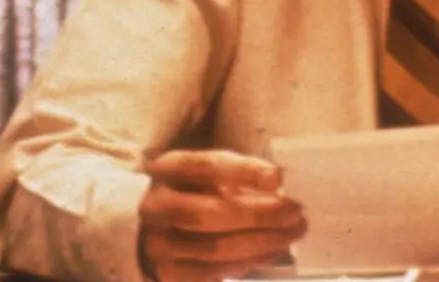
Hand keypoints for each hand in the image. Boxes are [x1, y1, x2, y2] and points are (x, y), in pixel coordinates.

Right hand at [137, 149, 306, 281]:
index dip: (244, 172)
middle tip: (296, 212)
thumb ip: (236, 174)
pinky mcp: (167, 275)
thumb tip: (277, 183)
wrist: (142, 228)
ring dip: (264, 242)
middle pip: (212, 213)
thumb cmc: (187, 192)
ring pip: (217, 249)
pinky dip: (250, 263)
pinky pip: (214, 274)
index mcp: (167, 170)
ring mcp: (158, 244)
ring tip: (293, 232)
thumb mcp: (204, 173)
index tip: (278, 178)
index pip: (206, 167)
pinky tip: (272, 252)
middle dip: (262, 215)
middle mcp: (156, 207)